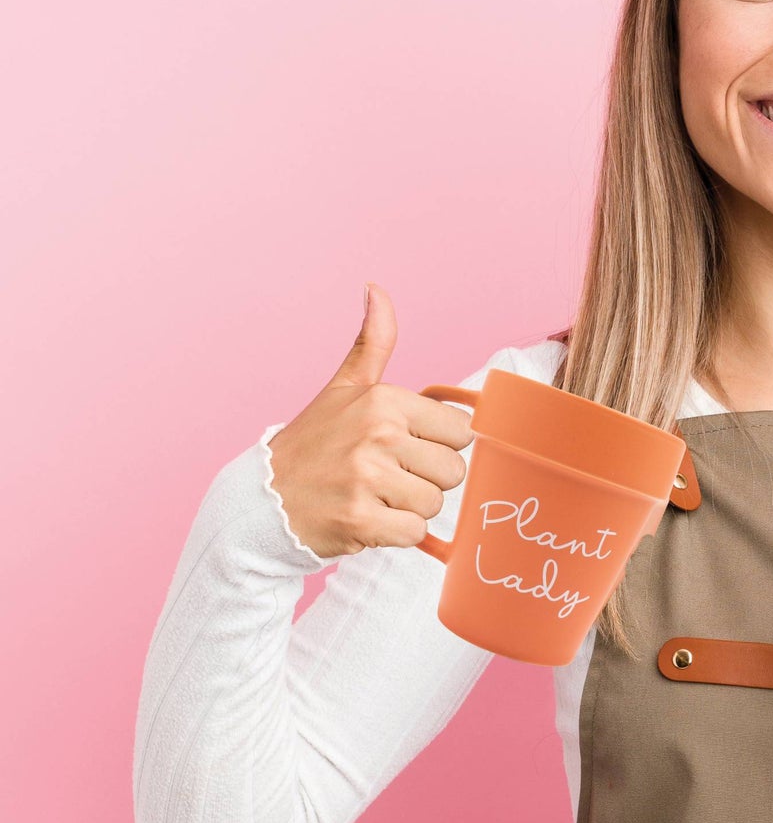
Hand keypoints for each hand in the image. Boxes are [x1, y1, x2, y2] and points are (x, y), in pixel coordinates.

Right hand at [266, 283, 476, 559]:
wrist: (261, 500)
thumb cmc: (314, 444)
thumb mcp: (344, 388)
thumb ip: (372, 341)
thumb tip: (376, 288)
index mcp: (383, 400)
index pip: (460, 431)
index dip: (436, 445)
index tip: (403, 449)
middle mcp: (377, 434)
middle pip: (453, 471)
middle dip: (425, 480)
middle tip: (386, 478)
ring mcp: (367, 478)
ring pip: (434, 504)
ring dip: (409, 510)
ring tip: (373, 498)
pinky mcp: (359, 520)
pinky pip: (414, 534)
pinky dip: (396, 535)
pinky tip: (367, 519)